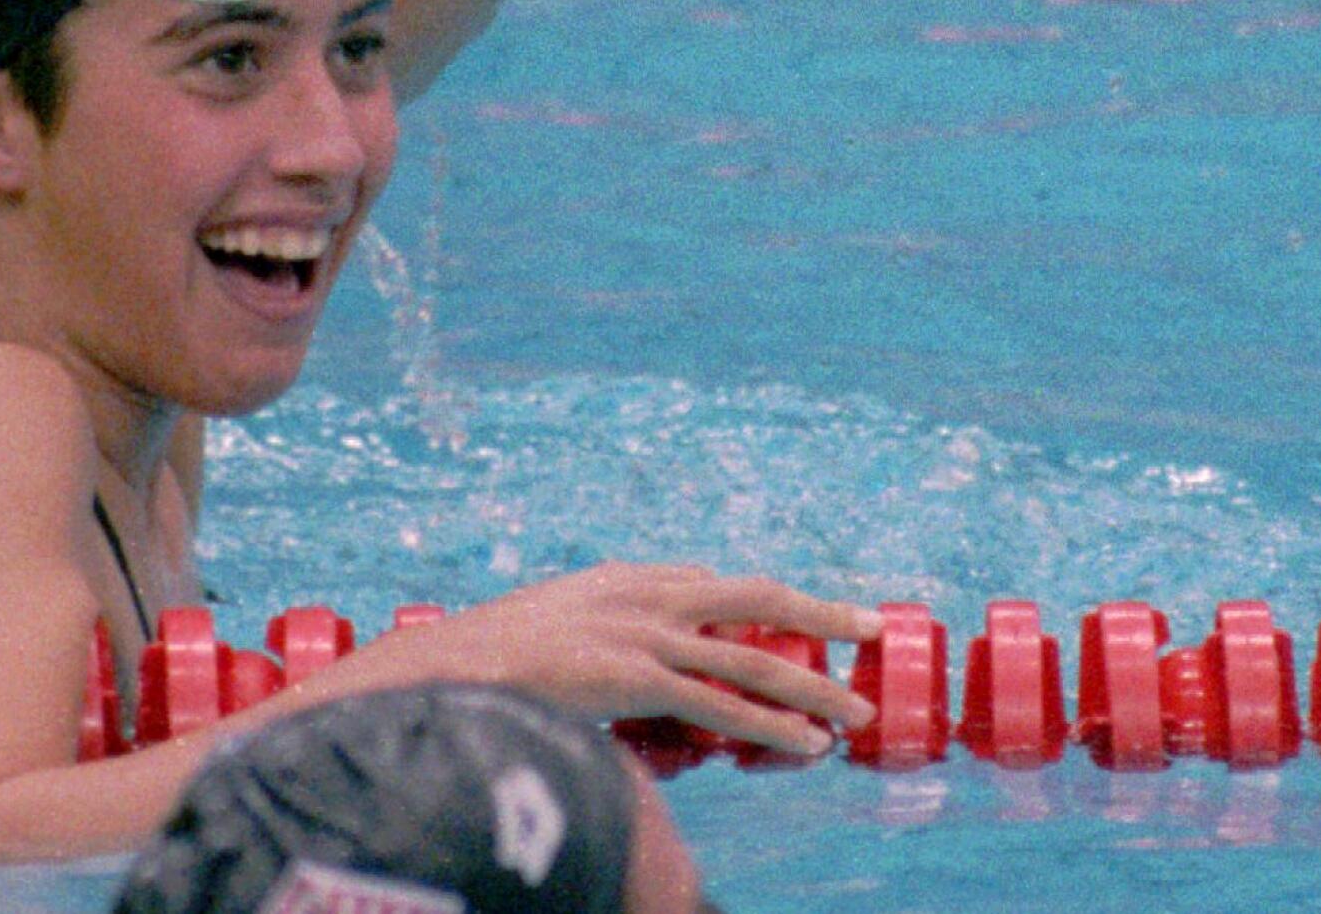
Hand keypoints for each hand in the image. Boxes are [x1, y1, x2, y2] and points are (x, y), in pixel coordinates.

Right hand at [425, 562, 878, 756]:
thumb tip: (622, 667)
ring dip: (811, 686)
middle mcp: (645, 594)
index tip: (801, 614)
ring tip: (855, 712)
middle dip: (816, 610)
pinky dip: (771, 726)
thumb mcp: (557, 621)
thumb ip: (600, 631)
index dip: (763, 602)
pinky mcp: (636, 677)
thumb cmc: (493, 653)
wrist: (453, 660)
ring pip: (750, 658)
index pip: (711, 583)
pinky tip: (807, 744)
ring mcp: (644, 633)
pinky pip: (720, 705)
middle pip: (752, 597)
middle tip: (867, 624)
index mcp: (626, 576)